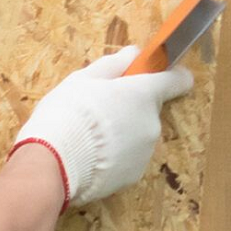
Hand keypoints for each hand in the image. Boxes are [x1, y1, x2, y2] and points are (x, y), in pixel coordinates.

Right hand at [11, 47, 193, 209]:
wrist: (53, 164)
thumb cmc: (66, 114)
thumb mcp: (81, 80)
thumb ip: (112, 65)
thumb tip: (133, 54)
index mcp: (142, 94)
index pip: (177, 80)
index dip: (169, 76)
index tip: (154, 76)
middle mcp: (152, 123)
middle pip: (148, 109)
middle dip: (129, 107)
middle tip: (96, 110)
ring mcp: (146, 152)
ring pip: (137, 135)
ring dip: (121, 134)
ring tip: (87, 138)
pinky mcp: (134, 176)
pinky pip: (128, 159)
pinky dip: (114, 157)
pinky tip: (89, 157)